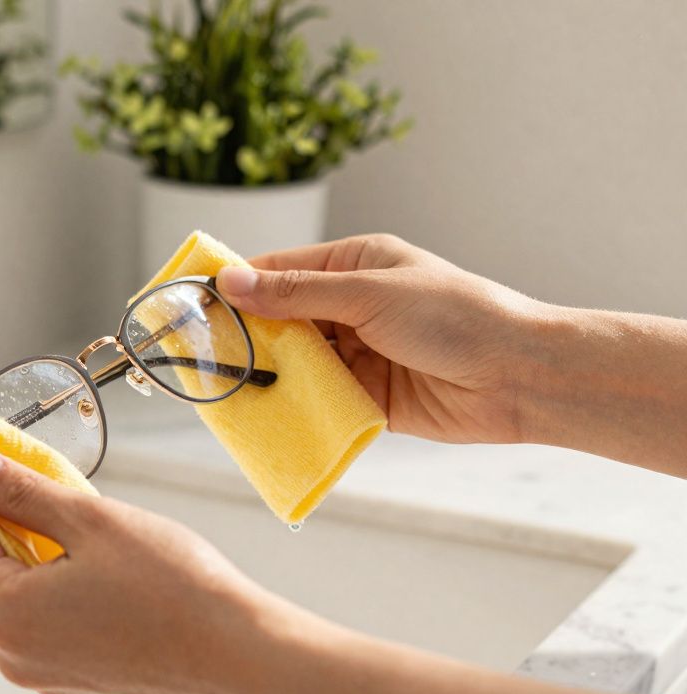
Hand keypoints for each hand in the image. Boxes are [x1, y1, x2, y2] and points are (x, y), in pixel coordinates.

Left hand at [0, 445, 278, 693]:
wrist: (238, 652)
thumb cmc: (179, 592)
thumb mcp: (90, 521)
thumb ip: (22, 491)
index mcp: (9, 614)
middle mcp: (12, 651)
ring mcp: (38, 668)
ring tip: (17, 492)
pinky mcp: (66, 673)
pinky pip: (26, 615)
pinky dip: (26, 574)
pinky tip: (50, 542)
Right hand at [217, 234, 546, 443]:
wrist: (518, 378)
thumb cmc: (455, 316)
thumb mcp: (369, 294)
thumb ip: (297, 293)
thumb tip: (231, 282)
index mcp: (353, 266)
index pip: (278, 270)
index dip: (234, 285)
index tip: (189, 300)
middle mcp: (351, 307)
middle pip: (279, 319)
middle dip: (242, 335)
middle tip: (194, 352)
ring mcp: (357, 354)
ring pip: (293, 362)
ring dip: (264, 373)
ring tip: (219, 385)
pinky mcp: (365, 397)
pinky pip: (316, 399)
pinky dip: (290, 405)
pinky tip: (261, 413)